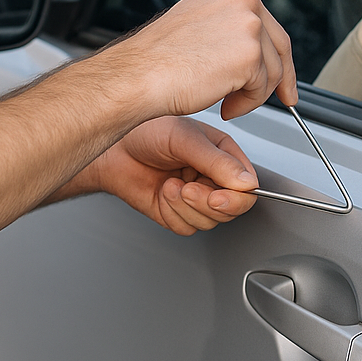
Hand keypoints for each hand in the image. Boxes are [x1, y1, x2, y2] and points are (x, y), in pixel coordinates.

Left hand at [70, 116, 259, 234]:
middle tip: (189, 189)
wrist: (114, 151)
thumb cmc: (145, 132)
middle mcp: (213, 177)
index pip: (247, 185)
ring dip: (186, 207)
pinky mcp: (178, 213)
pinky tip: (163, 193)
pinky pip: (187, 227)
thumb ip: (216, 161)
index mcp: (223, 154)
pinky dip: (173, 214)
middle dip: (207, 203)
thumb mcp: (184, 139)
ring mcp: (196, 197)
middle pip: (232, 208)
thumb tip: (245, 182)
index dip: (236, 197)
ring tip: (171, 185)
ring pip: (210, 221)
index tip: (217, 196)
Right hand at [129, 0, 297, 120]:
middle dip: (280, 77)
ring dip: (254, 94)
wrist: (139, 75)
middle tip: (283, 98)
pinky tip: (226, 107)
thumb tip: (251, 50)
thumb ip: (228, 29)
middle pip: (278, 44)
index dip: (276, 53)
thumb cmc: (158, 59)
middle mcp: (242, 0)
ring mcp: (249, 25)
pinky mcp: (250, 55)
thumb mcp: (198, 27)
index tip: (281, 74)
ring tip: (228, 104)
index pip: (265, 23)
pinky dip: (247, 104)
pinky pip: (262, 88)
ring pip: (272, 70)